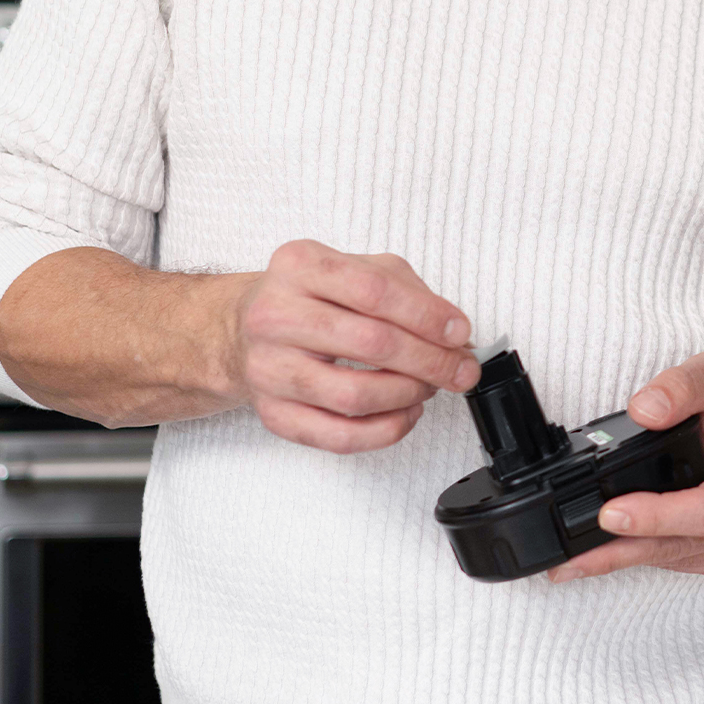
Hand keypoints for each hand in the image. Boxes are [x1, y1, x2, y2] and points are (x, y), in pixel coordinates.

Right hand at [222, 239, 479, 453]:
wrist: (243, 329)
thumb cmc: (310, 298)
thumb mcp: (356, 269)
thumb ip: (407, 291)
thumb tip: (453, 332)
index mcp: (300, 266)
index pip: (375, 291)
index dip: (427, 316)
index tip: (459, 333)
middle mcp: (276, 315)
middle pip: (371, 343)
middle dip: (431, 361)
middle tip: (460, 370)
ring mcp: (269, 368)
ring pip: (355, 396)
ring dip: (408, 395)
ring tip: (428, 387)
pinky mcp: (273, 413)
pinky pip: (339, 436)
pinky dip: (385, 431)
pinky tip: (404, 413)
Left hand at [548, 352, 703, 580]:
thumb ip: (681, 387)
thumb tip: (645, 410)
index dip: (657, 516)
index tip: (611, 513)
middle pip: (683, 544)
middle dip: (624, 549)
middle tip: (572, 558)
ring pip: (674, 558)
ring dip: (624, 559)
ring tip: (574, 562)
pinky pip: (676, 562)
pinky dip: (640, 557)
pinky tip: (611, 550)